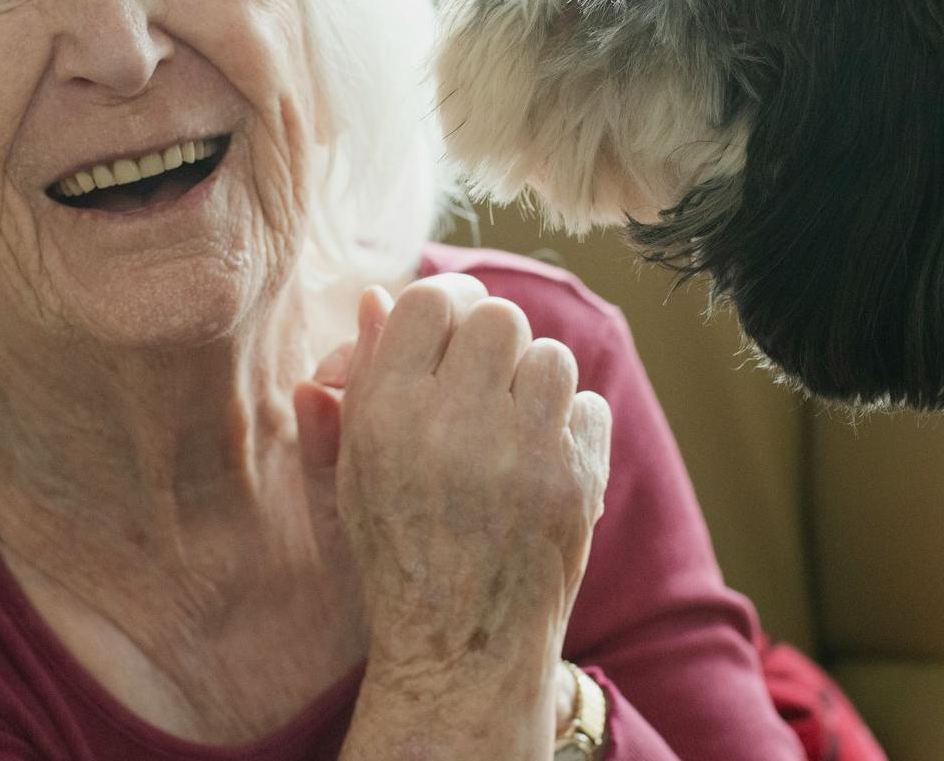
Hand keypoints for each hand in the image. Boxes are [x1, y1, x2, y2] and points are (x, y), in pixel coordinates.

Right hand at [295, 274, 610, 740]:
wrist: (458, 646)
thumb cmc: (398, 550)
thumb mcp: (354, 468)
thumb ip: (356, 380)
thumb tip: (372, 297)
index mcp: (385, 411)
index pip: (430, 301)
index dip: (449, 308)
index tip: (454, 332)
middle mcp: (450, 421)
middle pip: (498, 317)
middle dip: (494, 344)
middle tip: (486, 385)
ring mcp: (518, 450)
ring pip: (550, 356)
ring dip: (537, 384)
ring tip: (515, 429)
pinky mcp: (573, 479)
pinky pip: (589, 406)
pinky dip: (573, 429)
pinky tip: (544, 465)